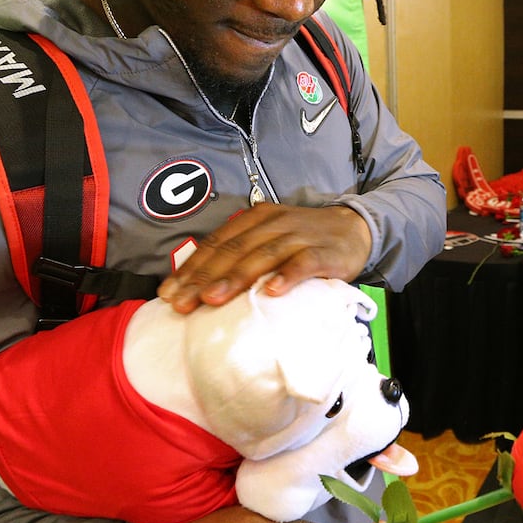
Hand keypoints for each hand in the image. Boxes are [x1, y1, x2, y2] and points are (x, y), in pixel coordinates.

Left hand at [158, 203, 371, 312]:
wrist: (354, 228)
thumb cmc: (303, 240)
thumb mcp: (269, 238)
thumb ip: (242, 254)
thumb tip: (200, 286)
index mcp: (255, 219)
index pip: (217, 243)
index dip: (191, 268)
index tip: (168, 292)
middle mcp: (273, 224)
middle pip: (233, 251)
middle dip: (203, 278)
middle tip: (182, 303)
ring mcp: (298, 236)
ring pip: (262, 256)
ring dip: (235, 278)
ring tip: (213, 299)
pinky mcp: (324, 252)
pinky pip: (303, 263)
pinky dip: (287, 276)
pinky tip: (271, 291)